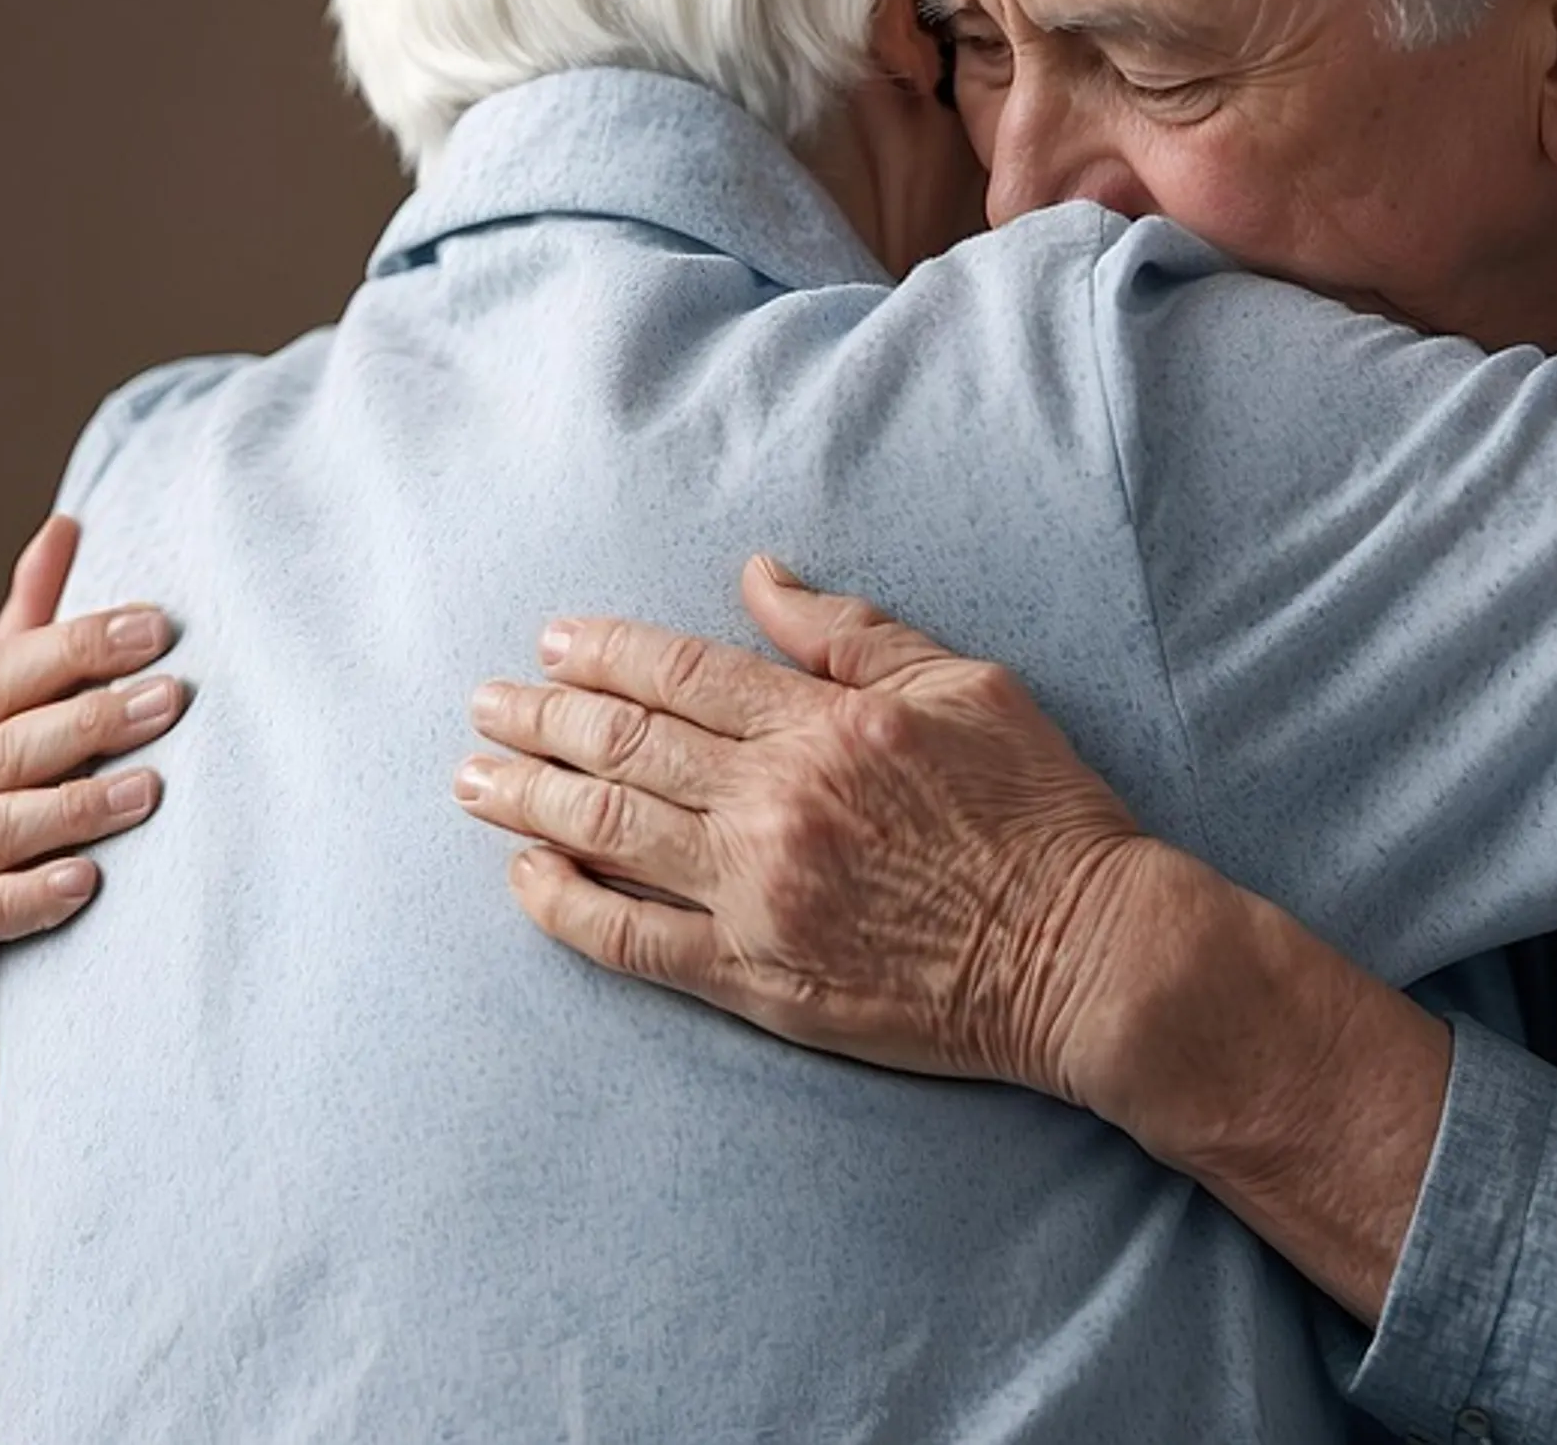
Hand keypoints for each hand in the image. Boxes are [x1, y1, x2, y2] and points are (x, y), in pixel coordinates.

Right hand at [0, 515, 184, 1113]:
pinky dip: (33, 896)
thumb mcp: (9, 710)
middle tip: (172, 701)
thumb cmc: (0, 796)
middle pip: (0, 748)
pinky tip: (88, 881)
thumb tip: (66, 524)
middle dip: (91, 721)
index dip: (72, 647)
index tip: (155, 628)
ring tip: (150, 791)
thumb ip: (31, 629)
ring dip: (74, 807)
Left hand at [455, 557, 1174, 1106]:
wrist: (1083, 951)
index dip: (605, 653)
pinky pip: (631, 940)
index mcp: (824, 723)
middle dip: (540, 720)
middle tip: (484, 704)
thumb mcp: (965, 685)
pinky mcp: (755, 979)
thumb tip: (760, 577)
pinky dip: (566, 908)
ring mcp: (756, 895)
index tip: (552, 644)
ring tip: (472, 778)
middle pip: (624, 747)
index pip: (681, 674)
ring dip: (529, 799)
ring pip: (608, 833)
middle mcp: (774, 803)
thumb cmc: (1039, 812)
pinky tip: (526, 878)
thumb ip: (852, 633)